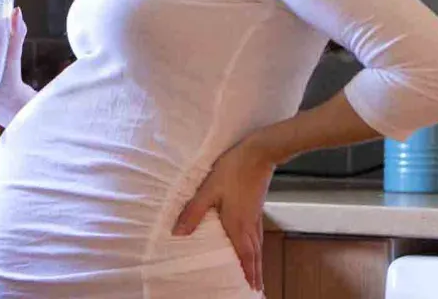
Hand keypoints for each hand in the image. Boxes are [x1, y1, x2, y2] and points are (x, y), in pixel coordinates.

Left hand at [172, 136, 275, 292]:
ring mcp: (255, 216)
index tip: (251, 289)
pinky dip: (257, 247)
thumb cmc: (232, 170)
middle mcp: (249, 225)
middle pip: (254, 256)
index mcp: (238, 225)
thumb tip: (178, 233)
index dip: (247, 273)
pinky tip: (253, 245)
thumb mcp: (208, 190)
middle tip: (255, 289)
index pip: (244, 257)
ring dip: (257, 262)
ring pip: (258, 246)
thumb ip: (193, 212)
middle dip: (254, 273)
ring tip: (256, 274)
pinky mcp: (257, 207)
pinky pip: (258, 235)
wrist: (259, 152)